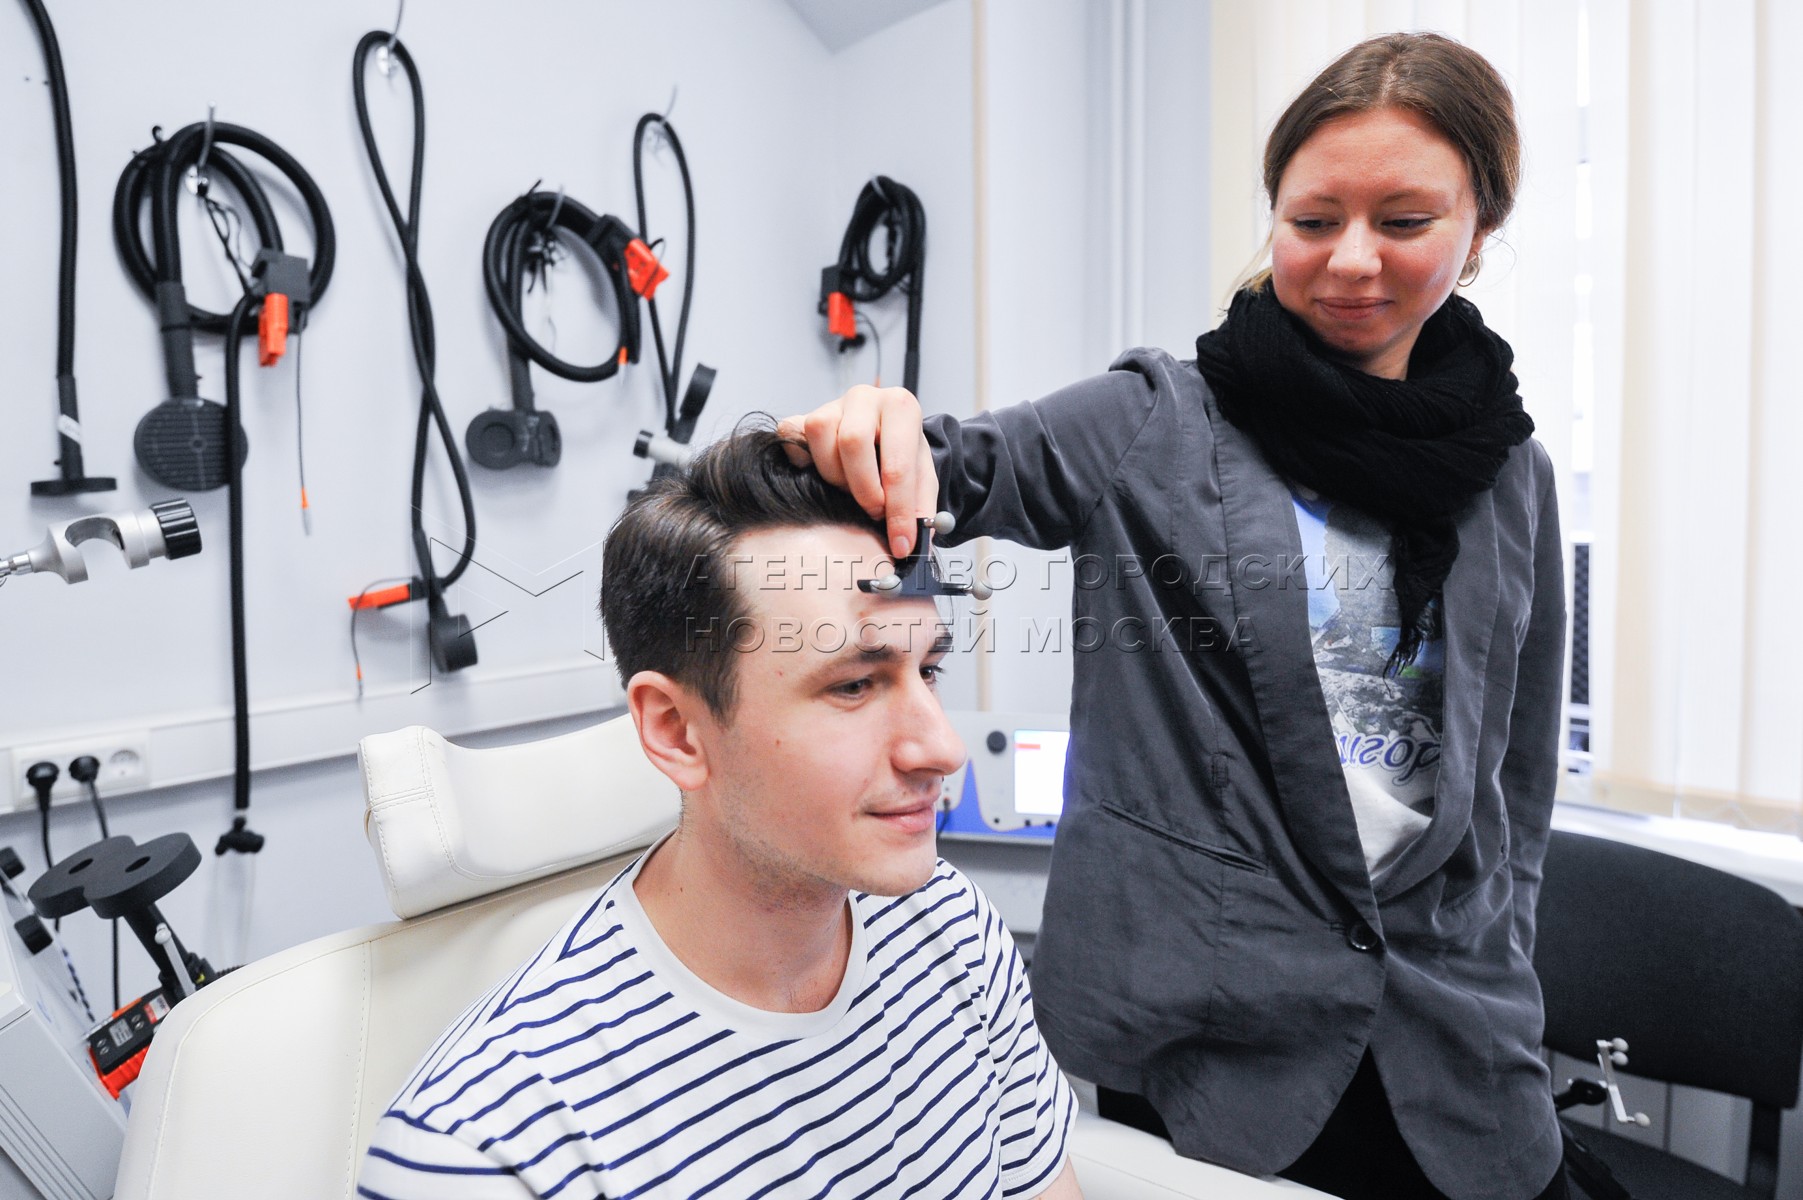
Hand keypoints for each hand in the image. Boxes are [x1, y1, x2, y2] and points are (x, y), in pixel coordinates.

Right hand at [779, 385, 938, 557]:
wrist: (883, 437)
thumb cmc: (901, 457)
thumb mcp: (921, 480)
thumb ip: (920, 509)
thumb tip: (912, 543)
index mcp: (901, 407)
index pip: (898, 464)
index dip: (899, 511)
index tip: (902, 544)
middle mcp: (865, 398)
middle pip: (852, 441)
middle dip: (864, 489)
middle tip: (874, 511)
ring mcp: (830, 404)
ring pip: (820, 434)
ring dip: (835, 475)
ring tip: (852, 488)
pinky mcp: (802, 416)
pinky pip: (791, 436)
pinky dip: (803, 462)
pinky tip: (822, 474)